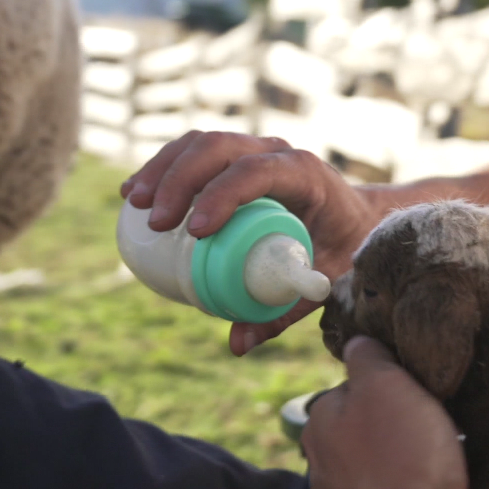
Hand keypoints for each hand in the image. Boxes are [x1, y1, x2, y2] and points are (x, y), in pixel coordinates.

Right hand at [122, 130, 382, 353]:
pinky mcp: (233, 154)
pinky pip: (192, 150)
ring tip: (133, 203)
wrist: (356, 217)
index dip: (222, 195)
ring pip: (200, 143)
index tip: (195, 232)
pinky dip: (161, 166)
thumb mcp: (324, 281)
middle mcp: (275, 152)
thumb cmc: (342, 249)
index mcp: (304, 174)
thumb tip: (237, 345)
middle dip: (179, 180)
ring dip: (162, 168)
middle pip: (218, 148)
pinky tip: (132, 191)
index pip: (256, 172)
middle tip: (154, 223)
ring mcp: (252, 147)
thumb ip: (284, 311)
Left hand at [304, 335, 468, 488]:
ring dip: (397, 457)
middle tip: (428, 427)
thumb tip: (357, 342)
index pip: (353, 383)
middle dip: (392, 422)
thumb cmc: (402, 462)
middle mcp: (319, 456)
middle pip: (362, 423)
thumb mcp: (387, 388)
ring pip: (372, 460)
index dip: (389, 383)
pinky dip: (401, 487)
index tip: (416, 390)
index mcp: (320, 416)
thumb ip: (368, 360)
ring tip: (431, 462)